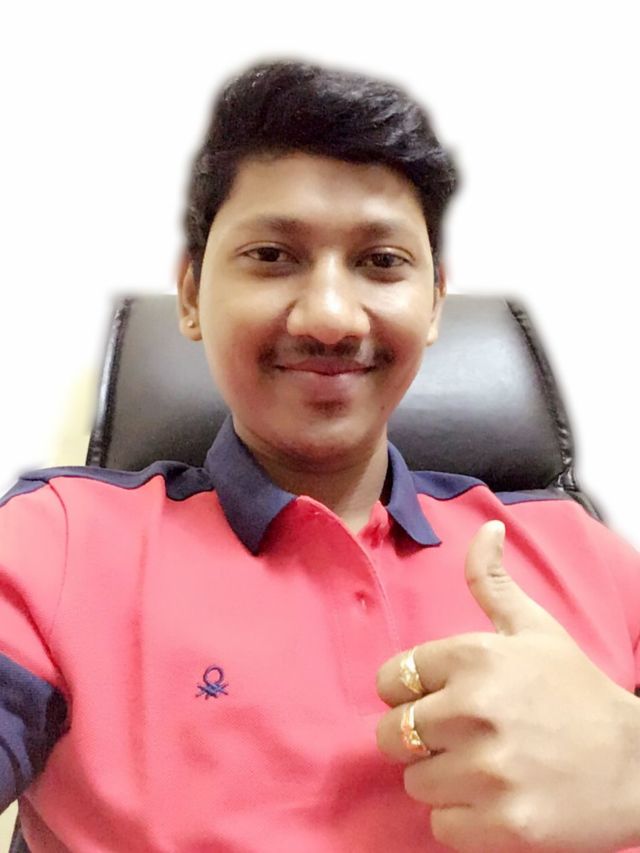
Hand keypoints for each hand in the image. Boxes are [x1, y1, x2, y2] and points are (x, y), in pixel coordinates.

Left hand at [376, 521, 639, 851]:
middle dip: (418, 737)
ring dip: (440, 779)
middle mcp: (474, 709)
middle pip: (391, 734)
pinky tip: (493, 799)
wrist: (636, 765)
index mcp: (474, 656)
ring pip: (414, 781)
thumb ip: (492, 581)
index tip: (433, 699)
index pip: (391, 680)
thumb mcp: (535, 628)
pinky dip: (460, 820)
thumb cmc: (576, 690)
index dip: (407, 692)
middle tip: (458, 737)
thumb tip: (485, 528)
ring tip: (481, 767)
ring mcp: (488, 770)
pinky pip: (441, 826)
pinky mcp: (502, 825)